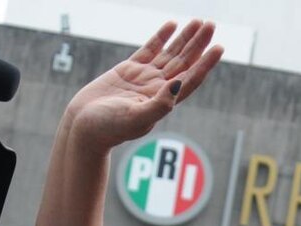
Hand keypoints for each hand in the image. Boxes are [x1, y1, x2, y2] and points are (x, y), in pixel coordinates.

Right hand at [63, 20, 222, 153]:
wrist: (82, 127)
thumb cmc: (108, 129)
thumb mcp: (136, 118)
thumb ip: (160, 104)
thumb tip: (178, 85)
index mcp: (164, 101)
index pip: (190, 79)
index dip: (205, 63)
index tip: (218, 47)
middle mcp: (158, 88)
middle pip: (184, 62)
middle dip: (198, 44)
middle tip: (210, 25)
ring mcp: (144, 78)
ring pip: (170, 54)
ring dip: (184, 38)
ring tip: (199, 22)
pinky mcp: (129, 70)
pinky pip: (149, 50)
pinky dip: (161, 37)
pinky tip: (172, 26)